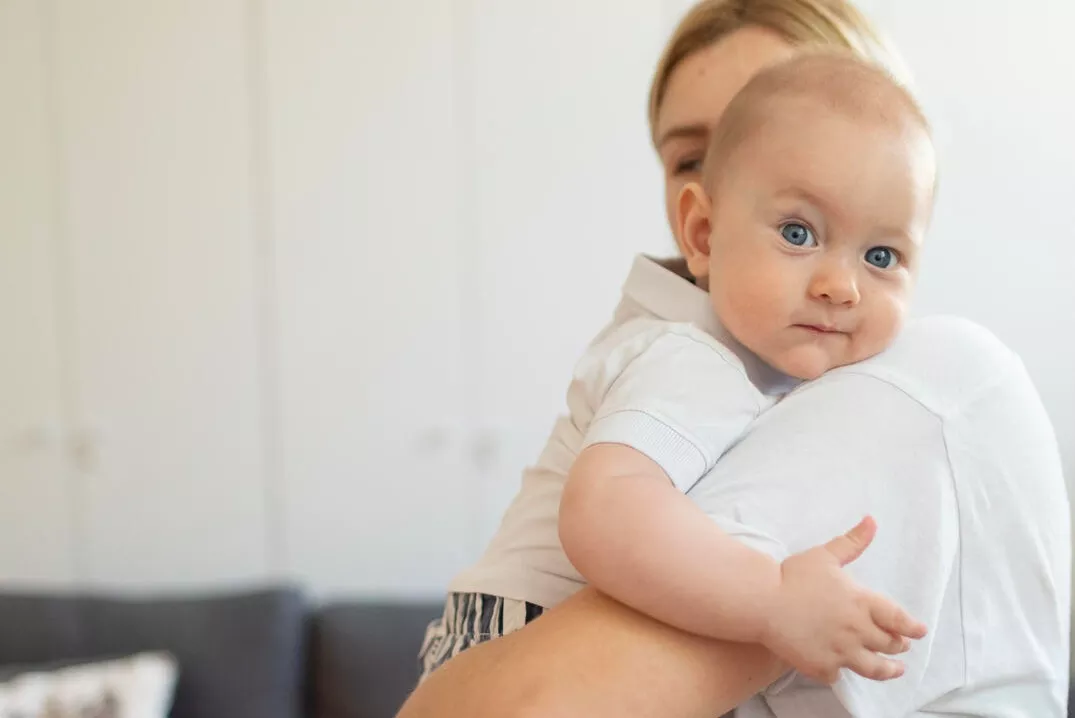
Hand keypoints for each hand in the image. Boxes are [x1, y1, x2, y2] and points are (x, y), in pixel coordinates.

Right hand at [759, 516, 927, 684]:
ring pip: (873, 668)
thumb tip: (872, 521)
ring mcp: (841, 652)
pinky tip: (841, 669)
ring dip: (887, 669)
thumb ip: (852, 542)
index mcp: (862, 603)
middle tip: (902, 646)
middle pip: (889, 644)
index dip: (912, 627)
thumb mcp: (826, 555)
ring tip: (894, 670)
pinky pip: (837, 675)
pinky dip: (841, 672)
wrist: (764, 601)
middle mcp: (857, 630)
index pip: (898, 619)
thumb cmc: (794, 576)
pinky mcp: (822, 667)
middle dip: (899, 646)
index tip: (921, 632)